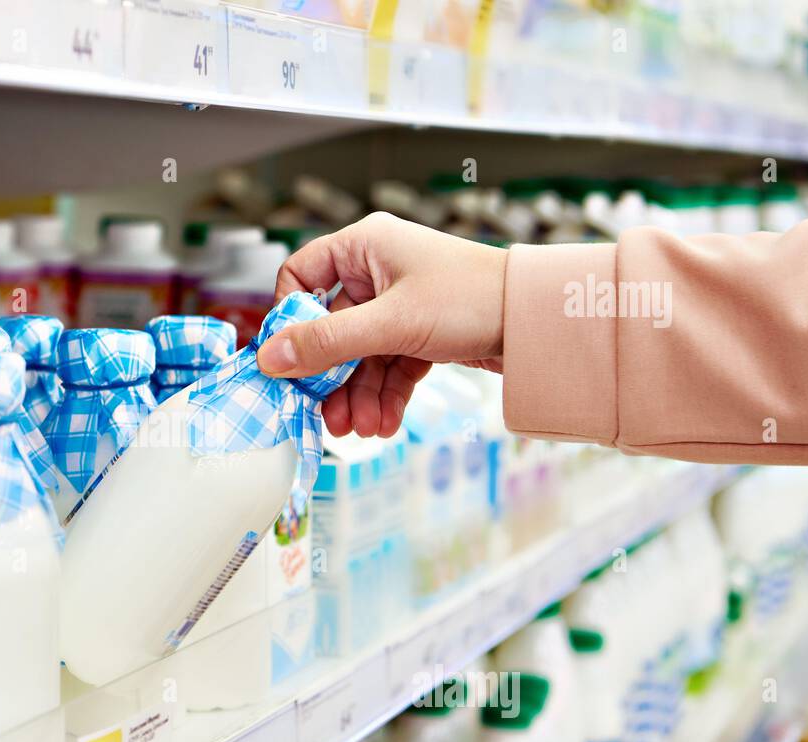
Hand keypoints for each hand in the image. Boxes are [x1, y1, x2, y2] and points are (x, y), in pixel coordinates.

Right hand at [256, 212, 507, 437]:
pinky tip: (384, 423)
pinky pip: (387, 367)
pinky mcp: (419, 333)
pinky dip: (384, 395)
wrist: (538, 322)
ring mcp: (399, 304)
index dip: (290, 319)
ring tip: (361, 429)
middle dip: (331, 377)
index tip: (289, 360)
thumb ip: (326, 343)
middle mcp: (377, 271)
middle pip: (330, 328)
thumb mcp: (390, 324)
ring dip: (357, 395)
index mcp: (364, 247)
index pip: (300, 276)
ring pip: (359, 355)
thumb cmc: (472, 298)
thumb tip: (269, 358)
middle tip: (326, 416)